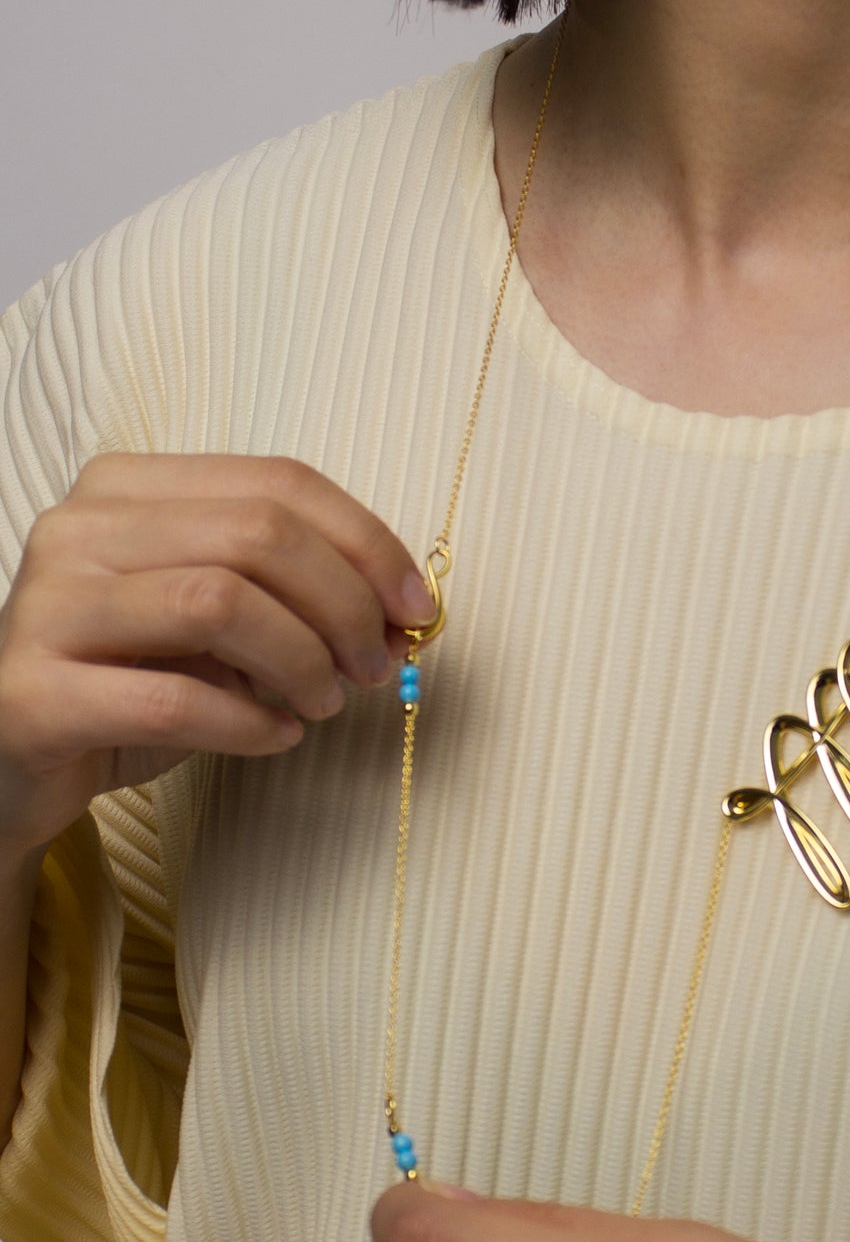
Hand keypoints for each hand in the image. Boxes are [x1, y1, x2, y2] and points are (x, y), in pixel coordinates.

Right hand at [0, 452, 429, 857]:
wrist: (13, 759)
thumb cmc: (130, 683)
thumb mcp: (217, 626)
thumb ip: (296, 601)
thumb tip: (404, 612)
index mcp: (127, 489)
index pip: (277, 482)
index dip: (367, 543)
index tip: (417, 606)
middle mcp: (79, 529)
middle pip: (257, 535)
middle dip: (343, 605)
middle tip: (374, 666)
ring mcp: (48, 607)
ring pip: (217, 602)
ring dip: (300, 660)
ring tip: (324, 703)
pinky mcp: (34, 694)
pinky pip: (171, 700)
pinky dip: (249, 721)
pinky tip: (276, 736)